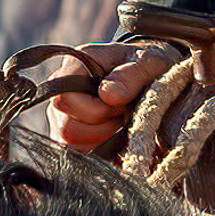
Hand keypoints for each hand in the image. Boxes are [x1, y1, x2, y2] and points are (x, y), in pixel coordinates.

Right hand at [45, 40, 178, 149]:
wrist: (151, 74)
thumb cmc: (147, 65)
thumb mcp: (149, 62)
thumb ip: (131, 76)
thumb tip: (108, 96)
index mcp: (76, 66)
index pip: (64, 99)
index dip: (94, 110)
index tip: (121, 104)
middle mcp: (63, 91)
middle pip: (67, 127)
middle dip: (103, 127)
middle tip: (125, 113)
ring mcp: (63, 114)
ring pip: (72, 143)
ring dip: (103, 137)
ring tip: (121, 119)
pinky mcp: (72, 133)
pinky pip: (79, 153)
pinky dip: (102, 147)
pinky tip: (117, 131)